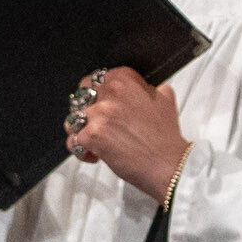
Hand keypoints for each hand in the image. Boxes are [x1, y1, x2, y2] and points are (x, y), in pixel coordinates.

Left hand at [66, 65, 187, 201]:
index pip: (99, 77)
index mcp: (124, 81)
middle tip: (93, 119)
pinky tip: (96, 155)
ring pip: (73, 118)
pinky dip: (82, 151)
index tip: (101, 100)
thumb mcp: (165, 99)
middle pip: (81, 94)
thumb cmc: (165, 138)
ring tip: (93, 139)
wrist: (168, 164)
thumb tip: (143, 87)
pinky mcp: (92, 136)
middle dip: (85, 107)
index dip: (98, 91)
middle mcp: (109, 94)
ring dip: (80, 129)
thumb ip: (149, 88)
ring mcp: (99, 114)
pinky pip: (74, 141)